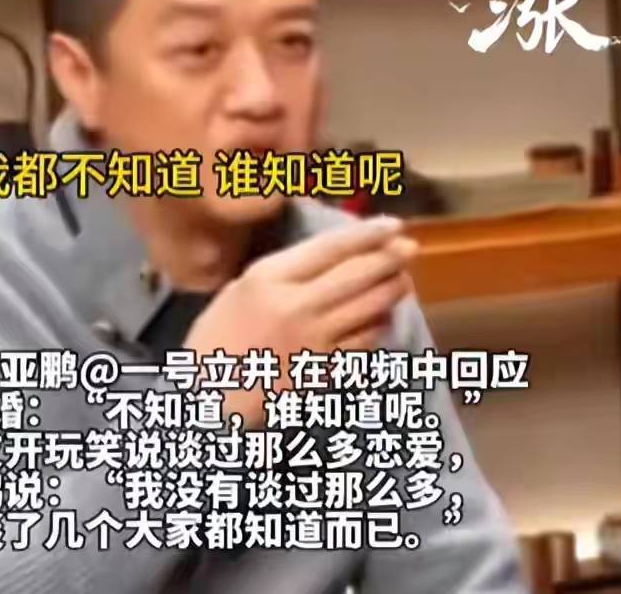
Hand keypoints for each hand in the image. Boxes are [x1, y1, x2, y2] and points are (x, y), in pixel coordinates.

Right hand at [182, 216, 417, 425]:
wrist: (209, 396)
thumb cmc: (218, 335)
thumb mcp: (242, 287)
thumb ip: (285, 271)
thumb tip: (333, 257)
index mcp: (270, 279)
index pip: (330, 249)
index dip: (366, 234)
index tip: (392, 223)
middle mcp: (297, 306)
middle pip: (357, 276)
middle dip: (390, 258)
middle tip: (411, 247)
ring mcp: (314, 341)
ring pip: (368, 309)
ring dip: (392, 291)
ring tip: (403, 279)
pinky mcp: (324, 371)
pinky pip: (363, 343)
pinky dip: (378, 326)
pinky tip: (382, 318)